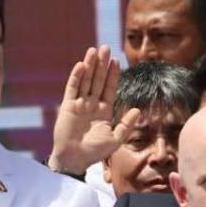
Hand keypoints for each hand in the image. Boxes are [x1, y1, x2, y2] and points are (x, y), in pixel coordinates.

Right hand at [48, 46, 131, 174]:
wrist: (74, 159)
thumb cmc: (95, 152)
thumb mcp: (115, 139)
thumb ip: (126, 124)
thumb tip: (138, 110)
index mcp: (104, 111)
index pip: (109, 88)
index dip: (112, 75)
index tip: (116, 60)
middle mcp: (91, 104)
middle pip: (97, 80)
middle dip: (102, 64)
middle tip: (105, 47)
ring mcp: (79, 104)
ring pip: (85, 80)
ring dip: (90, 65)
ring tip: (94, 50)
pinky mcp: (67, 106)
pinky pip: (72, 88)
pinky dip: (76, 77)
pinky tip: (81, 65)